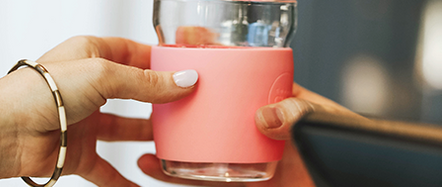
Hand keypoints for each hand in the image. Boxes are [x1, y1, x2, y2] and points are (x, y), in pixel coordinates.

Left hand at [0, 36, 197, 185]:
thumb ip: (145, 81)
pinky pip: (110, 169)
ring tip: (175, 141)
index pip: (136, 54)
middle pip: (135, 92)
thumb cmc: (38, 91)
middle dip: (160, 99)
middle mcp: (90, 86)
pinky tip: (143, 184)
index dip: (162, 62)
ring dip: (149, 136)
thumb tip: (183, 81)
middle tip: (188, 105)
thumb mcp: (102, 75)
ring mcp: (87, 120)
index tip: (188, 71)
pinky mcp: (81, 151)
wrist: (4, 132)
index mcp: (93, 56)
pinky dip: (126, 180)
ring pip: (126, 129)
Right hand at [137, 83, 366, 186]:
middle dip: (183, 103)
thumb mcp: (323, 126)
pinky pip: (205, 178)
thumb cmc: (344, 151)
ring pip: (202, 144)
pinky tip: (157, 166)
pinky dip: (180, 175)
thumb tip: (266, 115)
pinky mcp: (241, 181)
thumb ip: (299, 117)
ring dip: (172, 139)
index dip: (214, 62)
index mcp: (275, 102)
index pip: (240, 76)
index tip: (188, 49)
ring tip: (146, 132)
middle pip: (212, 113)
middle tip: (157, 93)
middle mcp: (255, 128)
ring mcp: (246, 155)